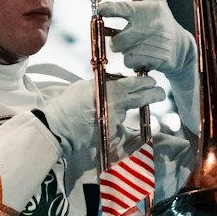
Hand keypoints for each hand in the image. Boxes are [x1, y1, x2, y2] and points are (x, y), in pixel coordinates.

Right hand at [42, 74, 164, 153]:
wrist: (58, 128)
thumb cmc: (68, 104)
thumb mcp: (86, 86)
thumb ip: (104, 83)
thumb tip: (118, 80)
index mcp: (111, 91)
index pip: (137, 84)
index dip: (147, 83)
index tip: (152, 82)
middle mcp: (117, 106)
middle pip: (143, 98)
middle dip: (153, 94)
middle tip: (159, 93)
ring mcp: (116, 122)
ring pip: (128, 112)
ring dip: (129, 108)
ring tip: (123, 106)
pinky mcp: (112, 135)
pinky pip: (120, 127)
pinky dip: (118, 124)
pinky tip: (109, 121)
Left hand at [99, 0, 196, 76]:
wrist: (181, 46)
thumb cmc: (163, 22)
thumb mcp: (159, 1)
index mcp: (149, 10)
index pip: (122, 8)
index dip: (108, 9)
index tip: (101, 10)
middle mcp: (151, 26)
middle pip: (117, 41)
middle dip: (116, 42)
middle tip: (121, 39)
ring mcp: (154, 44)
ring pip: (124, 53)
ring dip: (126, 52)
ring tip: (137, 46)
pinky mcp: (157, 59)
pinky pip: (132, 63)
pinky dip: (134, 61)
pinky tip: (143, 55)